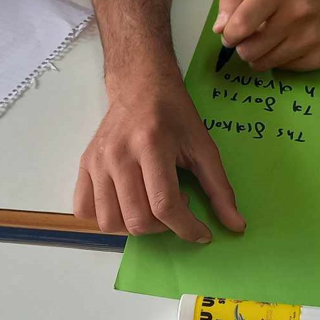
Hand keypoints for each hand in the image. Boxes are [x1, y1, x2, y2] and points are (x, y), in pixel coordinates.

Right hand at [75, 67, 245, 242]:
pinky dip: (106, 218)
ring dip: (136, 226)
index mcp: (151, 145)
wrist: (140, 86)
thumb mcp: (204, 147)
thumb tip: (235, 226)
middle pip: (137, 220)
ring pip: (110, 222)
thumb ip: (219, 189)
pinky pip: (84, 210)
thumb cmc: (174, 114)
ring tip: (151, 203)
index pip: (164, 205)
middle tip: (176, 204)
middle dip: (165, 227)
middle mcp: (118, 155)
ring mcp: (97, 161)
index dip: (187, 228)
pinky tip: (126, 205)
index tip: (202, 233)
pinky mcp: (84, 165)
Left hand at [212, 0, 319, 71]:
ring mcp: (311, 38)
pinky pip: (282, 69)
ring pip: (263, 64)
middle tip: (252, 36)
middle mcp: (298, 13)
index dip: (229, 34)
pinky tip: (291, 42)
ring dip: (260, 54)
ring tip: (271, 38)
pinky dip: (280, 59)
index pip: (241, 24)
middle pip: (248, 51)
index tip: (230, 33)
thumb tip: (220, 29)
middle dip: (243, 46)